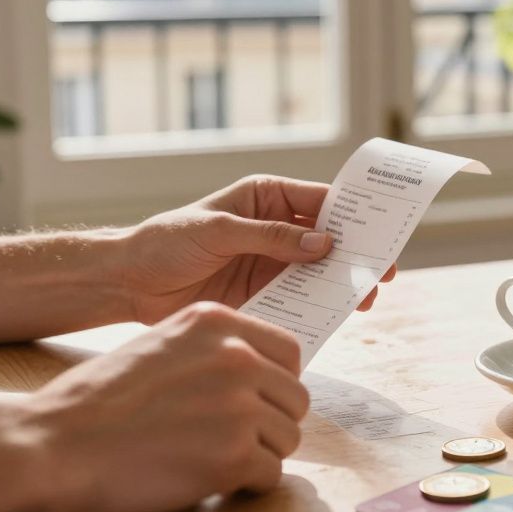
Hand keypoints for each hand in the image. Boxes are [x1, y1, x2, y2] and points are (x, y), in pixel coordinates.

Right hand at [14, 302, 308, 511]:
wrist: (53, 446)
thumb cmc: (99, 402)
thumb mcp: (162, 346)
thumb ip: (214, 350)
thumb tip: (263, 372)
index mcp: (218, 322)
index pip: (290, 353)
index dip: (275, 384)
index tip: (254, 403)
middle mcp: (238, 357)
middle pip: (295, 398)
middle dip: (271, 423)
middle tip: (230, 438)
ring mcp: (239, 406)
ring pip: (288, 438)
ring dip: (259, 456)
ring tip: (213, 459)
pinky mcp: (234, 455)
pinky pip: (271, 476)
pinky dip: (247, 486)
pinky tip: (213, 481)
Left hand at [121, 175, 394, 323]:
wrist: (129, 284)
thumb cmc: (166, 242)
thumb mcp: (219, 230)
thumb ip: (270, 237)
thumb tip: (323, 244)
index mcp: (266, 197)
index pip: (320, 201)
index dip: (354, 215)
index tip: (381, 231)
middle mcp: (276, 228)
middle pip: (329, 238)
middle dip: (357, 253)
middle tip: (384, 272)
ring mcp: (272, 262)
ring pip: (320, 271)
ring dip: (343, 283)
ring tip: (365, 298)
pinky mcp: (265, 293)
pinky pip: (301, 298)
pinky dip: (320, 305)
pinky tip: (336, 314)